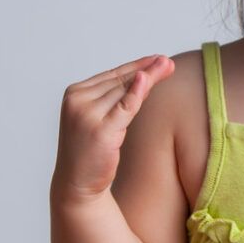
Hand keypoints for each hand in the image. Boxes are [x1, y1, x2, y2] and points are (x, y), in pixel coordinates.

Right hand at [51, 54, 174, 205]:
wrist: (77, 184)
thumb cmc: (92, 150)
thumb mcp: (104, 118)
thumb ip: (120, 98)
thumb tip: (146, 76)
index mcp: (74, 94)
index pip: (112, 75)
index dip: (137, 66)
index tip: (158, 58)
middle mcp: (77, 101)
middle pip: (120, 81)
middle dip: (146, 70)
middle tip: (168, 61)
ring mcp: (87, 115)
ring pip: (124, 91)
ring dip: (148, 78)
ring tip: (168, 66)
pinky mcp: (99, 130)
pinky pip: (124, 108)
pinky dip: (137, 93)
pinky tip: (147, 79)